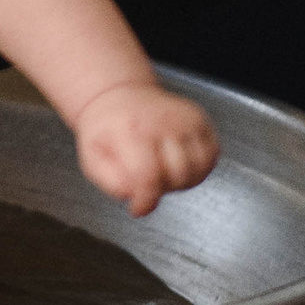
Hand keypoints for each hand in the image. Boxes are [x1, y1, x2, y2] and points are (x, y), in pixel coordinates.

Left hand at [71, 81, 217, 215]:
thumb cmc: (107, 130)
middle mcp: (163, 121)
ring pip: (198, 169)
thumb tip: (142, 202)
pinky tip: (179, 163)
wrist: (120, 96)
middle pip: (178, 176)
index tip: (138, 208)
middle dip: (164, 188)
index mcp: (131, 129)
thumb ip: (114, 185)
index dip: (145, 201)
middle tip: (148, 180)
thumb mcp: (93, 159)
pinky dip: (199, 169)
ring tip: (164, 171)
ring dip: (183, 181)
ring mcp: (185, 119)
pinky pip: (211, 157)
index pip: (148, 176)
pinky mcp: (200, 120)